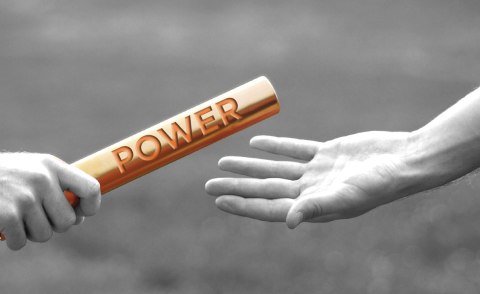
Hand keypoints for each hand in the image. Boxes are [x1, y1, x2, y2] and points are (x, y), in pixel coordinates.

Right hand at [0, 152, 100, 249]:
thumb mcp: (32, 169)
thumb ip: (57, 187)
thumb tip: (81, 215)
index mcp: (52, 166)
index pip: (91, 188)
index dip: (91, 206)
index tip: (81, 214)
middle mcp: (42, 180)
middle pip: (68, 221)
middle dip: (53, 225)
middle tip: (33, 217)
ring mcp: (25, 197)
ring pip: (46, 235)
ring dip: (30, 233)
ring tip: (15, 216)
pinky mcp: (7, 215)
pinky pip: (22, 243)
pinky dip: (12, 239)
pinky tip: (0, 224)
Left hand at [205, 132, 417, 227]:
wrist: (405, 160)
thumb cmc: (380, 183)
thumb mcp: (346, 196)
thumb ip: (315, 207)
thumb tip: (289, 222)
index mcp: (312, 206)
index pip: (268, 207)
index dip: (242, 204)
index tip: (218, 200)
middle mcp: (310, 191)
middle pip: (264, 189)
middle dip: (237, 187)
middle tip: (209, 184)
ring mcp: (317, 172)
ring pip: (274, 169)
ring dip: (249, 167)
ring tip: (222, 162)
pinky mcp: (326, 153)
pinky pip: (293, 149)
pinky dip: (275, 147)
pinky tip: (255, 144)